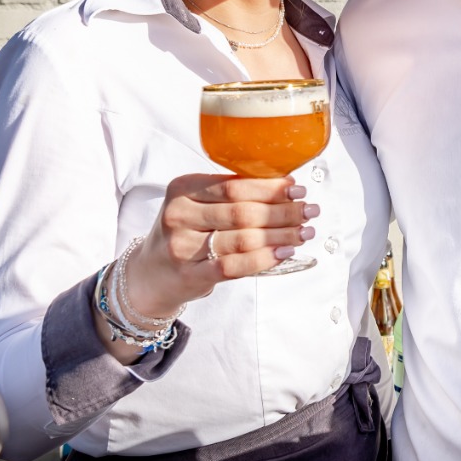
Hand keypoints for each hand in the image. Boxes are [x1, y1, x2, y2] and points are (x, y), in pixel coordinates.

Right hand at [132, 174, 315, 313]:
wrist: (150, 274)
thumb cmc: (185, 233)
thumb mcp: (198, 204)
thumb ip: (233, 194)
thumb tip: (286, 185)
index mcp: (183, 189)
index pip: (234, 186)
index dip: (271, 188)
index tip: (298, 189)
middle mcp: (179, 215)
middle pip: (242, 212)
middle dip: (283, 211)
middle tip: (310, 211)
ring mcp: (182, 247)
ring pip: (242, 238)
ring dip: (281, 235)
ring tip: (304, 232)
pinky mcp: (190, 275)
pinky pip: (234, 266)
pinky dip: (264, 258)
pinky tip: (285, 252)